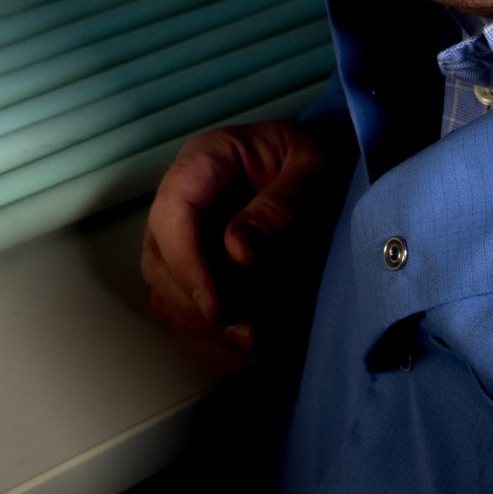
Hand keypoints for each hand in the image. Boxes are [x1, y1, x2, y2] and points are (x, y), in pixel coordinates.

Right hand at [140, 118, 354, 351]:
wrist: (332, 170)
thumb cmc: (323, 162)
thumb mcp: (316, 169)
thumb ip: (282, 205)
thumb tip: (239, 252)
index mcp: (208, 159)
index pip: (173, 210)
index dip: (187, 261)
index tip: (217, 305)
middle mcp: (186, 193)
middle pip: (159, 253)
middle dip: (195, 299)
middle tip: (242, 328)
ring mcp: (187, 228)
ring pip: (163, 282)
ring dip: (199, 318)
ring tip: (249, 334)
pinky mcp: (197, 258)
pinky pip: (180, 298)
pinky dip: (205, 322)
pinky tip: (242, 331)